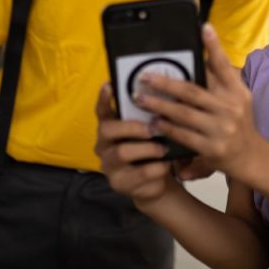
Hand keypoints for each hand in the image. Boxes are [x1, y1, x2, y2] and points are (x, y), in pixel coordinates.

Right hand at [94, 83, 175, 207]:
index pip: (101, 111)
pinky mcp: (119, 184)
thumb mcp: (151, 132)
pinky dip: (157, 167)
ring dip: (148, 148)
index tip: (109, 84)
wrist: (157, 182)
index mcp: (110, 127)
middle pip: (107, 130)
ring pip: (122, 152)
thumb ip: (149, 117)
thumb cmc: (153, 149)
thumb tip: (160, 96)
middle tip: (153, 129)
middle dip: (132, 127)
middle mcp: (103, 145)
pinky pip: (139, 173)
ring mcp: (109, 165)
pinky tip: (166, 165)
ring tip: (164, 149)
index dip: (103, 98)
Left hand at [133, 24, 263, 178]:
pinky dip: (166, 127)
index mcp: (237, 92)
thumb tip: (201, 54)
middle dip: (165, 83)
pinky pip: (183, 135)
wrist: (251, 157)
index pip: (224, 66)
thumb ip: (219, 80)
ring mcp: (221, 129)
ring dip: (159, 105)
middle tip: (144, 76)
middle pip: (192, 91)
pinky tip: (153, 122)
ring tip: (140, 98)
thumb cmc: (238, 122)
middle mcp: (230, 108)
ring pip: (183, 113)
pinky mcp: (212, 148)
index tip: (204, 27)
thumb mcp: (237, 98)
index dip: (214, 46)